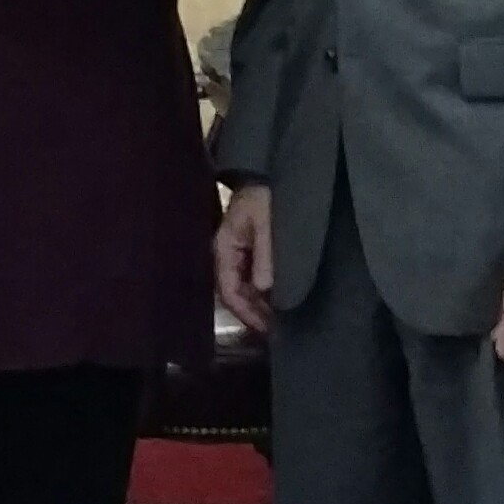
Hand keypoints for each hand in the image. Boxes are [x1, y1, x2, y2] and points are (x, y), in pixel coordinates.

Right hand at [215, 182, 273, 336]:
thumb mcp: (267, 223)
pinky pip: (252, 278)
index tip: (267, 328)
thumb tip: (263, 288)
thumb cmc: (266, 195)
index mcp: (224, 248)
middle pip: (235, 293)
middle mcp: (227, 254)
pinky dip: (264, 293)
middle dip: (253, 313)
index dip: (246, 312)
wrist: (269, 172)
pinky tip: (278, 301)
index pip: (228, 290)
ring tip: (279, 321)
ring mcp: (238, 253)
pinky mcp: (250, 250)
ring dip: (259, 305)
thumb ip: (265, 255)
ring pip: (243, 288)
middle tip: (276, 331)